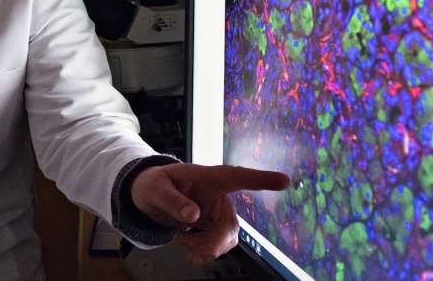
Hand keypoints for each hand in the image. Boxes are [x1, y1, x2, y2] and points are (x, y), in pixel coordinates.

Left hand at [129, 163, 289, 264]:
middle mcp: (218, 195)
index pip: (238, 176)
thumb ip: (173, 201)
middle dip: (214, 243)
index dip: (261, 179)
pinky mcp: (214, 226)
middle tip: (194, 255)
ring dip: (206, 247)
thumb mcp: (155, 189)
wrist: (148, 196)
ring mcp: (217, 212)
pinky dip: (201, 249)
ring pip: (227, 238)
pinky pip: (217, 244)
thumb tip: (192, 215)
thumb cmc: (154, 184)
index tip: (284, 181)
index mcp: (208, 177)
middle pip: (230, 223)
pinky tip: (185, 241)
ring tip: (182, 241)